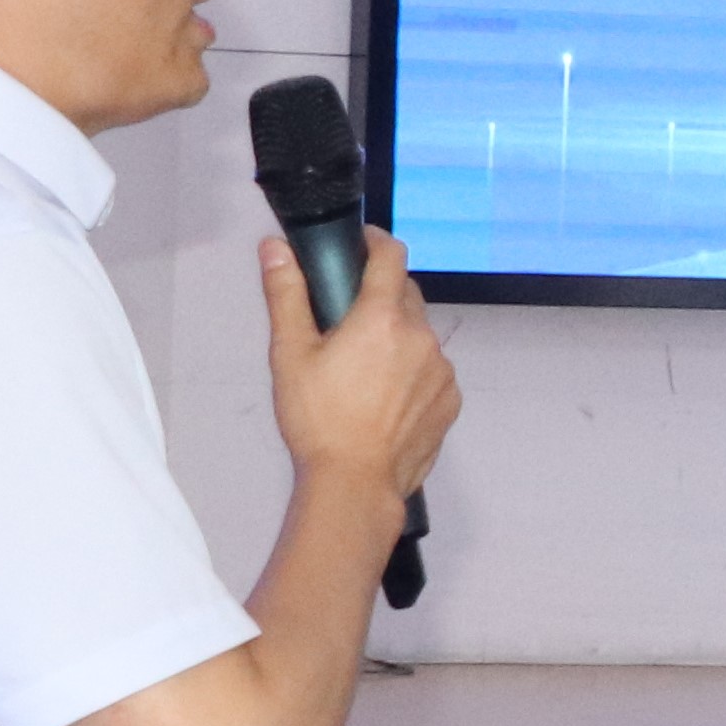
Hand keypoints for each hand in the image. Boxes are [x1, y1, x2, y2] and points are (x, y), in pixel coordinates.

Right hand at [259, 228, 459, 496]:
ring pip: (421, 336)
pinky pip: (433, 371)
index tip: (362, 243)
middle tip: (349, 316)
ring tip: (364, 367)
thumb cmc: (318, 419)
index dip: (376, 242)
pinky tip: (384, 396)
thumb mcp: (290, 354)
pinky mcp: (450, 400)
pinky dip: (413, 372)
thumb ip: (286, 294)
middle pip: (407, 296)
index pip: (392, 256)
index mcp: (383, 318)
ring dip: (398, 338)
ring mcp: (441, 370)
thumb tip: (274, 248)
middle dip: (382, 295)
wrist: (355, 482)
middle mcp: (422, 337)